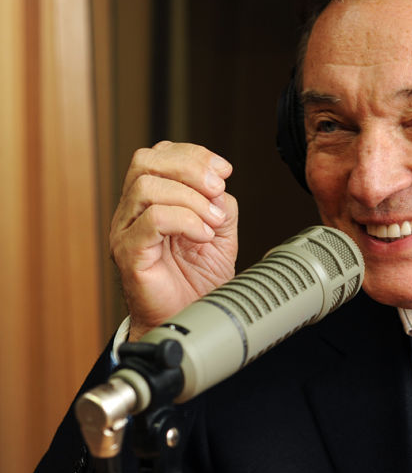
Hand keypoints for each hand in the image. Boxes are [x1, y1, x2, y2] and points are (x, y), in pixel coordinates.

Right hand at [110, 141, 238, 341]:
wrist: (189, 318)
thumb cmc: (198, 279)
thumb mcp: (220, 231)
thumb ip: (220, 203)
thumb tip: (219, 185)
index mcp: (152, 199)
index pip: (159, 155)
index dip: (193, 154)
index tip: (224, 170)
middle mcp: (133, 210)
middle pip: (146, 162)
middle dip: (190, 167)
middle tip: (218, 188)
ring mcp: (126, 230)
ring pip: (148, 187)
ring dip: (192, 199)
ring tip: (213, 222)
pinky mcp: (129, 252)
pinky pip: (152, 220)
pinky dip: (185, 221)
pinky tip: (203, 236)